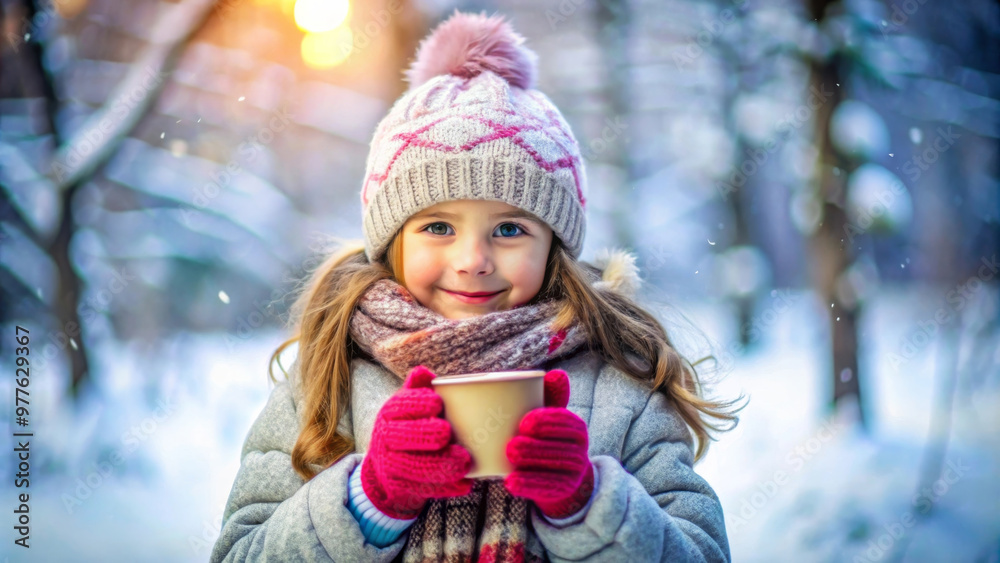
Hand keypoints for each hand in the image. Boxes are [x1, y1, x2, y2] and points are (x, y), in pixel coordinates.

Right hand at [361, 365, 473, 518]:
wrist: (388, 466)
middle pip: (401, 437)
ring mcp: (389, 465)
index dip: (416, 404)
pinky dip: (445, 489)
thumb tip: (423, 372)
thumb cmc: (410, 426)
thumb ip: (418, 390)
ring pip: (412, 467)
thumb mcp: (410, 407)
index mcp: (390, 413)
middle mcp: (384, 438)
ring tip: (464, 462)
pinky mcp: (399, 488)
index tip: (437, 403)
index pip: (399, 406)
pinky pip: (422, 490)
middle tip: (448, 432)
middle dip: (424, 434)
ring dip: (439, 465)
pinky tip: (465, 485)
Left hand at [503, 369, 595, 518]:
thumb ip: (548, 397)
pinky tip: (510, 482)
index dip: (548, 421)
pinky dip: (529, 485)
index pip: (566, 422)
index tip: (524, 422)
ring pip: (556, 468)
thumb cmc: (546, 437)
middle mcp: (580, 449)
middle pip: (561, 448)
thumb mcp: (547, 417)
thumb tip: (557, 374)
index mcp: (575, 427)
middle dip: (537, 446)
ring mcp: (574, 472)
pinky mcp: (564, 490)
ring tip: (509, 458)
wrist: (560, 475)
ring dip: (532, 463)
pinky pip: (549, 489)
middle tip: (511, 444)